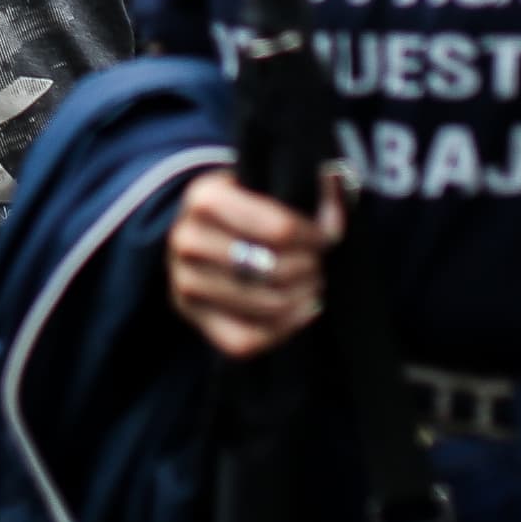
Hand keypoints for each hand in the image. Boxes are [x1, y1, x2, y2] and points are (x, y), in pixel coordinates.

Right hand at [168, 166, 342, 358]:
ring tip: (313, 284)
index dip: (316, 237)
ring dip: (302, 297)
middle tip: (319, 262)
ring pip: (265, 305)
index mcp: (204, 198)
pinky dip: (284, 330)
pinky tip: (300, 311)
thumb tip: (335, 181)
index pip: (280, 229)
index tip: (327, 236)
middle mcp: (187, 240)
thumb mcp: (268, 184)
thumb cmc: (244, 207)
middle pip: (275, 269)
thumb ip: (309, 190)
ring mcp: (185, 283)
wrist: (200, 231)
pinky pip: (246, 340)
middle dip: (310, 268)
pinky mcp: (192, 317)